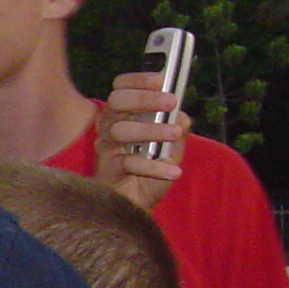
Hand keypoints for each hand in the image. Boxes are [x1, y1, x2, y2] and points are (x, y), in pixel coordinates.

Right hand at [95, 72, 190, 211]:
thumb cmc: (148, 176)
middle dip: (144, 98)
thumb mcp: (171, 149)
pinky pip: (128, 162)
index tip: (161, 79)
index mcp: (124, 117)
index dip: (137, 79)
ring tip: (173, 135)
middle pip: (117, 101)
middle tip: (170, 102)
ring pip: (120, 129)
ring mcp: (106, 149)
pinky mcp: (107, 170)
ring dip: (150, 130)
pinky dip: (154, 166)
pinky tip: (172, 172)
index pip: (121, 88)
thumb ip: (177, 129)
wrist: (137, 208)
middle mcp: (110, 129)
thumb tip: (181, 115)